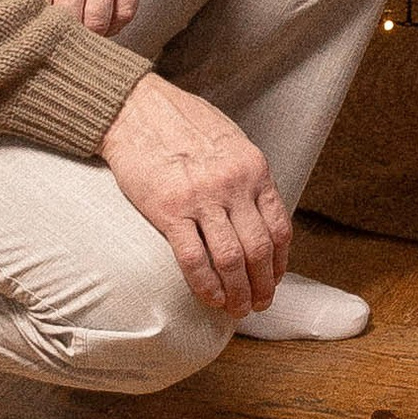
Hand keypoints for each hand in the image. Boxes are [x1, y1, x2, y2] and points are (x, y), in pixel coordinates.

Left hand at [0, 0, 151, 34]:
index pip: (34, 5)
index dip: (31, 18)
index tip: (31, 20)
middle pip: (66, 20)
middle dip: (57, 30)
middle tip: (54, 29)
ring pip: (97, 23)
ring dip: (86, 31)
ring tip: (78, 28)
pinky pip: (126, 11)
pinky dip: (115, 24)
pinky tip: (104, 20)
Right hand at [98, 70, 290, 314]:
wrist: (137, 109)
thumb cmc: (184, 122)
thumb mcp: (231, 141)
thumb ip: (247, 176)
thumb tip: (259, 213)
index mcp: (253, 167)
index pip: (279, 226)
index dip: (279, 261)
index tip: (273, 279)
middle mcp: (233, 184)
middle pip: (259, 249)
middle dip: (262, 285)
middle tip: (258, 304)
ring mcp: (202, 198)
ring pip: (231, 259)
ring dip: (237, 292)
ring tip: (236, 309)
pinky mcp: (169, 210)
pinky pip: (193, 259)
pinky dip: (206, 285)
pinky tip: (210, 298)